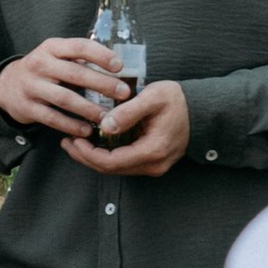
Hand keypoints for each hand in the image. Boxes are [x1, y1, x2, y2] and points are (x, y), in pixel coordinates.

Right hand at [0, 34, 134, 134]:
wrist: (6, 85)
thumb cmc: (43, 69)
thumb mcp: (55, 55)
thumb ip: (79, 58)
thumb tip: (118, 67)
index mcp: (51, 47)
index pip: (79, 46)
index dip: (101, 55)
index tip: (120, 66)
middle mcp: (40, 64)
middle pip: (75, 74)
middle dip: (102, 84)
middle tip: (123, 93)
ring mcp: (32, 86)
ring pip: (65, 99)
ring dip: (89, 109)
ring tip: (108, 117)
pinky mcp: (27, 107)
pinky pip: (52, 118)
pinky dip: (71, 125)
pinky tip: (87, 130)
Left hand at [66, 79, 191, 176]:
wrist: (201, 110)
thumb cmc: (178, 100)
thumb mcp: (153, 98)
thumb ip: (129, 111)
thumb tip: (105, 125)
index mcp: (153, 150)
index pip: (112, 162)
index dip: (88, 154)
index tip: (73, 139)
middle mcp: (154, 164)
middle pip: (111, 169)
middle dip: (85, 157)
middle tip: (66, 142)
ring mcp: (154, 166)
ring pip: (116, 168)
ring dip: (93, 157)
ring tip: (74, 142)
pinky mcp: (152, 162)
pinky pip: (124, 163)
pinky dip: (105, 155)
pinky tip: (93, 143)